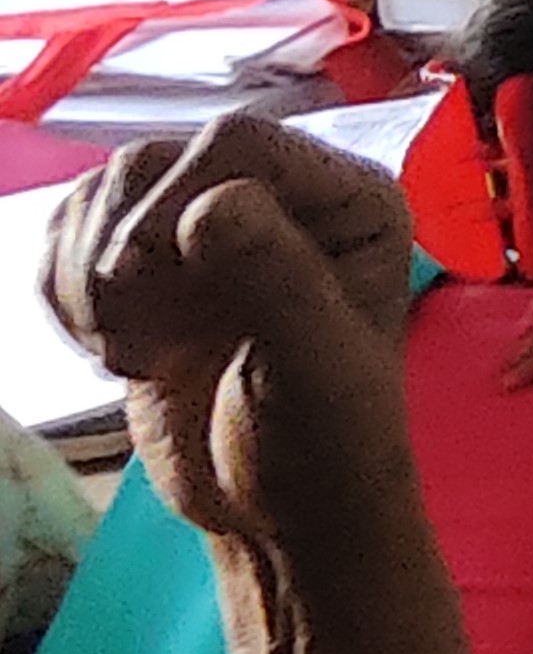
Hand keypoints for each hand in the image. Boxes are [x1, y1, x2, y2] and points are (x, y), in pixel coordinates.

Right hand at [45, 117, 469, 653]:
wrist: (279, 512)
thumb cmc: (326, 446)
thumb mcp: (316, 370)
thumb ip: (276, 282)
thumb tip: (211, 206)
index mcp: (347, 198)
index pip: (237, 140)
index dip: (173, 199)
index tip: (143, 282)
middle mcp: (283, 195)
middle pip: (153, 161)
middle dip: (122, 252)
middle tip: (136, 345)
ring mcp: (210, 231)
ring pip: (102, 194)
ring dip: (88, 279)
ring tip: (135, 353)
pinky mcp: (152, 272)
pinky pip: (70, 239)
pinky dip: (64, 292)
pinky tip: (114, 350)